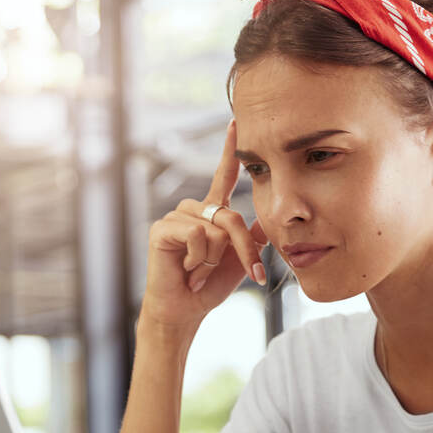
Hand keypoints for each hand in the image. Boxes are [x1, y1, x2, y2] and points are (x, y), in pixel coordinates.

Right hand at [139, 119, 268, 331]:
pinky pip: (197, 236)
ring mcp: (175, 218)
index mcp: (211, 213)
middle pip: (232, 217)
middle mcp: (193, 210)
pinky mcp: (162, 229)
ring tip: (199, 270)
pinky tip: (186, 269)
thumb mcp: (238, 260)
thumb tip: (270, 217)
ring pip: (216, 228)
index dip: (229, 151)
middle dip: (243, 250)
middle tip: (248, 273)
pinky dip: (198, 259)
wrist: (184, 310)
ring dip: (214, 258)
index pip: (222, 176)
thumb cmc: (208, 286)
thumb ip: (252, 236)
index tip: (236, 122)